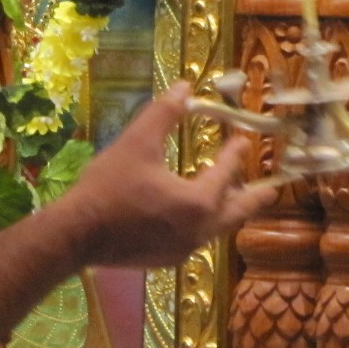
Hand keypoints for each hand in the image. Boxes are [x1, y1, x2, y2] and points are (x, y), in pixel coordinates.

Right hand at [51, 84, 271, 269]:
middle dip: (255, 198)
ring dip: (228, 211)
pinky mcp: (166, 260)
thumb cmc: (108, 185)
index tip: (243, 140)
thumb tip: (184, 87)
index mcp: (197, 202)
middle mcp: (198, 230)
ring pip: (217, 229)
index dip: (234, 154)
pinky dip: (204, 224)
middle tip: (273, 190)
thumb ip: (164, 113)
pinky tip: (193, 217)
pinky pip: (196, 239)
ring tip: (235, 200)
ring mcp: (183, 249)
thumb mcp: (137, 141)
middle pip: (237, 213)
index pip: (225, 174)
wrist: (75, 234)